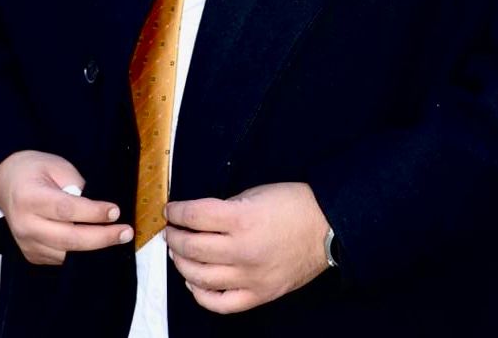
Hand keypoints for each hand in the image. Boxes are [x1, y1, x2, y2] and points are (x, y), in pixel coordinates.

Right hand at [0, 150, 132, 264]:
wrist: (6, 182)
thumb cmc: (35, 170)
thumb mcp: (57, 166)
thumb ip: (77, 185)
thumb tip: (100, 206)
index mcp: (30, 198)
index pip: (66, 210)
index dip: (93, 212)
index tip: (116, 212)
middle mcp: (25, 225)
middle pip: (68, 239)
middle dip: (101, 238)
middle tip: (126, 233)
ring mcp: (26, 244)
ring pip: (65, 254)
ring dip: (94, 248)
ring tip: (119, 238)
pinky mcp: (31, 254)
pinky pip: (60, 260)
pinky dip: (80, 254)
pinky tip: (98, 243)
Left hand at [165, 181, 330, 313]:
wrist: (327, 228)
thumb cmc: (293, 204)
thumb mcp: (256, 193)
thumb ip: (226, 208)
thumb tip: (200, 219)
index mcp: (242, 219)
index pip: (195, 216)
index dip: (177, 212)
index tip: (170, 211)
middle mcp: (242, 251)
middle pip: (193, 247)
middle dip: (174, 237)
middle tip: (171, 231)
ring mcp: (250, 277)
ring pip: (200, 278)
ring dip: (182, 264)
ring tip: (178, 254)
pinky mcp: (259, 295)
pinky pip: (221, 304)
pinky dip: (201, 295)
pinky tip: (194, 283)